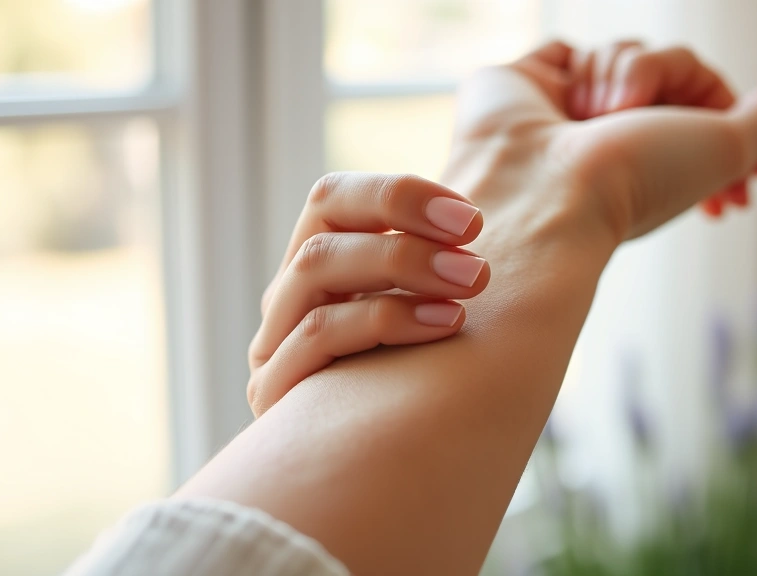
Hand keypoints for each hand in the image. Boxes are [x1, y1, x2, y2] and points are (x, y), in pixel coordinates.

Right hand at [246, 173, 490, 416]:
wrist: (376, 478)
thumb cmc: (418, 385)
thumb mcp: (421, 313)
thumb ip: (433, 265)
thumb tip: (483, 215)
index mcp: (318, 267)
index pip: (332, 198)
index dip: (399, 194)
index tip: (471, 217)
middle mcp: (288, 299)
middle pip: (324, 232)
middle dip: (408, 235)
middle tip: (478, 258)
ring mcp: (273, 343)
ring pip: (315, 270)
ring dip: (402, 267)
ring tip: (472, 283)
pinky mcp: (273, 392)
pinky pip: (317, 336)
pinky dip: (384, 319)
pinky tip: (445, 324)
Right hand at [447, 40, 756, 245]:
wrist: (544, 186)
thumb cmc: (630, 180)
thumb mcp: (725, 151)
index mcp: (655, 167)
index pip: (706, 112)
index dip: (731, 116)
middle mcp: (613, 141)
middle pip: (668, 69)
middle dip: (671, 81)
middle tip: (645, 119)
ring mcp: (568, 114)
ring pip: (623, 52)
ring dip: (626, 73)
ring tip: (601, 114)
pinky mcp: (528, 88)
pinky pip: (569, 49)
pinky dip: (578, 66)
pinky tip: (570, 101)